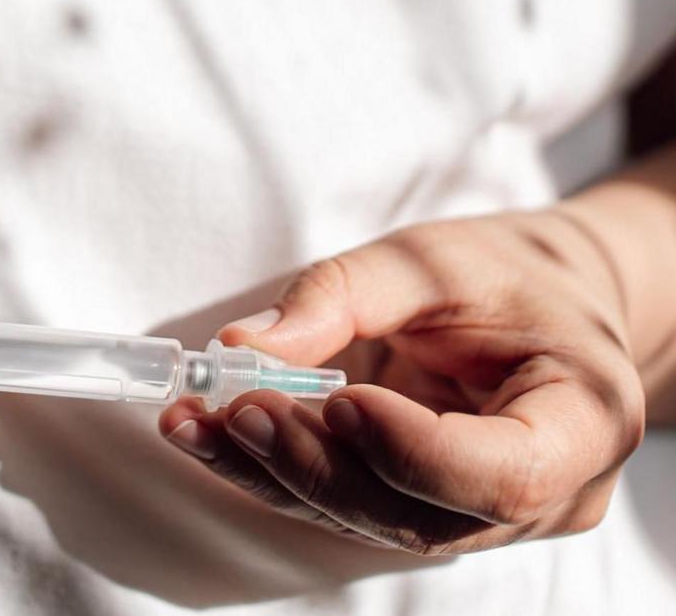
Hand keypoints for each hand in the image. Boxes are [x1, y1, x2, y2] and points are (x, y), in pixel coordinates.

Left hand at [159, 211, 644, 553]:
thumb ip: (342, 296)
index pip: (505, 474)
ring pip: (366, 518)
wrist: (535, 304)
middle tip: (238, 408)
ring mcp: (475, 515)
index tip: (338, 400)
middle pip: (419, 513)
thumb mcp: (433, 259)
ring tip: (195, 421)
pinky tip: (207, 432)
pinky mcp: (415, 509)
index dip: (414, 451)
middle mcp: (541, 493)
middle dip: (315, 464)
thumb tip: (240, 346)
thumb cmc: (504, 275)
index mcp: (582, 420)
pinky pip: (340, 504)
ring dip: (272, 473)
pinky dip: (269, 470)